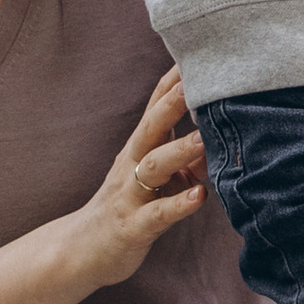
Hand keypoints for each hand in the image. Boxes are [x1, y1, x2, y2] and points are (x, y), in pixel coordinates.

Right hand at [67, 64, 207, 290]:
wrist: (82, 251)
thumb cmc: (129, 207)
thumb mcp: (157, 178)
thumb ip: (186, 157)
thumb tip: (220, 135)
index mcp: (138, 148)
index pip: (155, 106)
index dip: (173, 81)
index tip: (196, 53)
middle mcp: (131, 165)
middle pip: (150, 127)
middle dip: (173, 102)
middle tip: (200, 80)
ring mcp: (130, 195)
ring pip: (152, 167)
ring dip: (179, 150)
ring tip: (205, 138)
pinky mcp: (132, 227)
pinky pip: (157, 215)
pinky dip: (178, 204)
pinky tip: (200, 197)